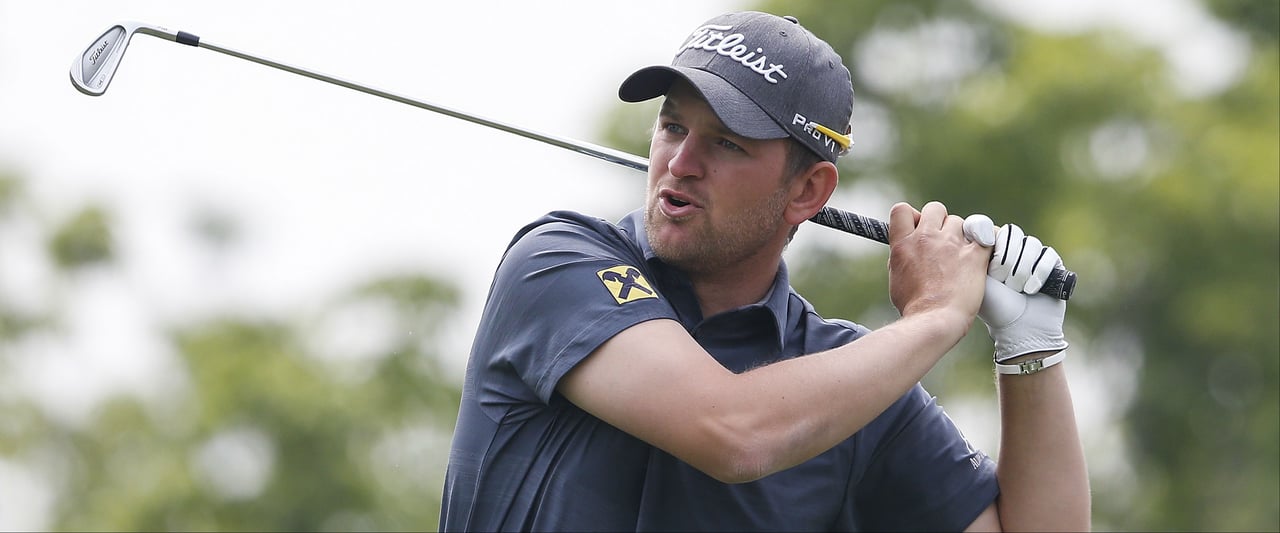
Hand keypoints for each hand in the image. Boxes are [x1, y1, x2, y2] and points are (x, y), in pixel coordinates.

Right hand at [887, 202, 989, 320]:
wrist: (935, 320)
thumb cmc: (915, 307)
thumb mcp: (897, 277)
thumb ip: (902, 256)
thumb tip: (908, 248)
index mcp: (903, 243)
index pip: (902, 210)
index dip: (913, 217)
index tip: (919, 229)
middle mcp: (926, 238)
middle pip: (935, 208)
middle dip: (940, 221)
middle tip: (943, 241)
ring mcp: (951, 244)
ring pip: (960, 222)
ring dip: (961, 235)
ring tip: (962, 256)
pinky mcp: (974, 254)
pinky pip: (986, 234)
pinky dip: (985, 241)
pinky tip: (983, 253)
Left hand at [975, 222, 1068, 361]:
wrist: (1020, 329)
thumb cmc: (994, 307)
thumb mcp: (975, 277)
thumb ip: (972, 251)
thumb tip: (976, 228)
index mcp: (993, 251)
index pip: (995, 230)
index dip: (994, 246)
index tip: (990, 268)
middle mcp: (1013, 251)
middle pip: (1013, 234)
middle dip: (1007, 260)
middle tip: (1003, 282)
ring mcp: (1033, 256)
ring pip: (1030, 244)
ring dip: (1021, 269)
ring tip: (1017, 289)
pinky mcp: (1052, 264)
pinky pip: (1047, 255)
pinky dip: (1038, 273)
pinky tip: (1031, 290)